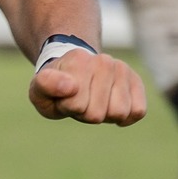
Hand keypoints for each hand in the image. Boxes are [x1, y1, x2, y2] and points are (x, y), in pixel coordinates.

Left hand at [31, 47, 147, 125]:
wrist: (74, 73)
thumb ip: (45, 85)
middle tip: (80, 101)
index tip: (63, 97)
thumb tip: (71, 86)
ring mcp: (122, 69)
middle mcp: (103, 61)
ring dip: (105, 115)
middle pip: (97, 114)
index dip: (68, 108)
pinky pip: (138, 111)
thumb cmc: (56, 87)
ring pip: (119, 112)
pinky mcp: (136, 81)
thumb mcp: (39, 89)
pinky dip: (125, 118)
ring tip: (94, 102)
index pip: (76, 105)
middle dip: (85, 114)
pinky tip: (111, 109)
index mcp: (78, 60)